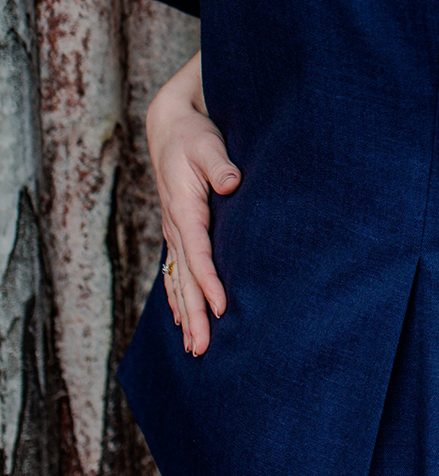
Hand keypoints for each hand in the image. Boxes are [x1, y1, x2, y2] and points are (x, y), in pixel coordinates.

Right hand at [146, 51, 239, 357]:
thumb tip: (231, 182)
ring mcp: (174, 231)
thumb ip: (219, 164)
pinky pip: (176, 271)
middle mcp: (175, 226)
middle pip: (185, 278)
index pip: (197, 254)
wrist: (170, 127)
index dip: (208, 282)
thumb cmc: (193, 135)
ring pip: (179, 280)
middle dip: (194, 315)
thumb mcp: (207, 144)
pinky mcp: (178, 230)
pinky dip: (178, 296)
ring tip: (194, 347)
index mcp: (184, 209)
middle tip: (202, 349)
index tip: (220, 308)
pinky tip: (181, 318)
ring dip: (186, 313)